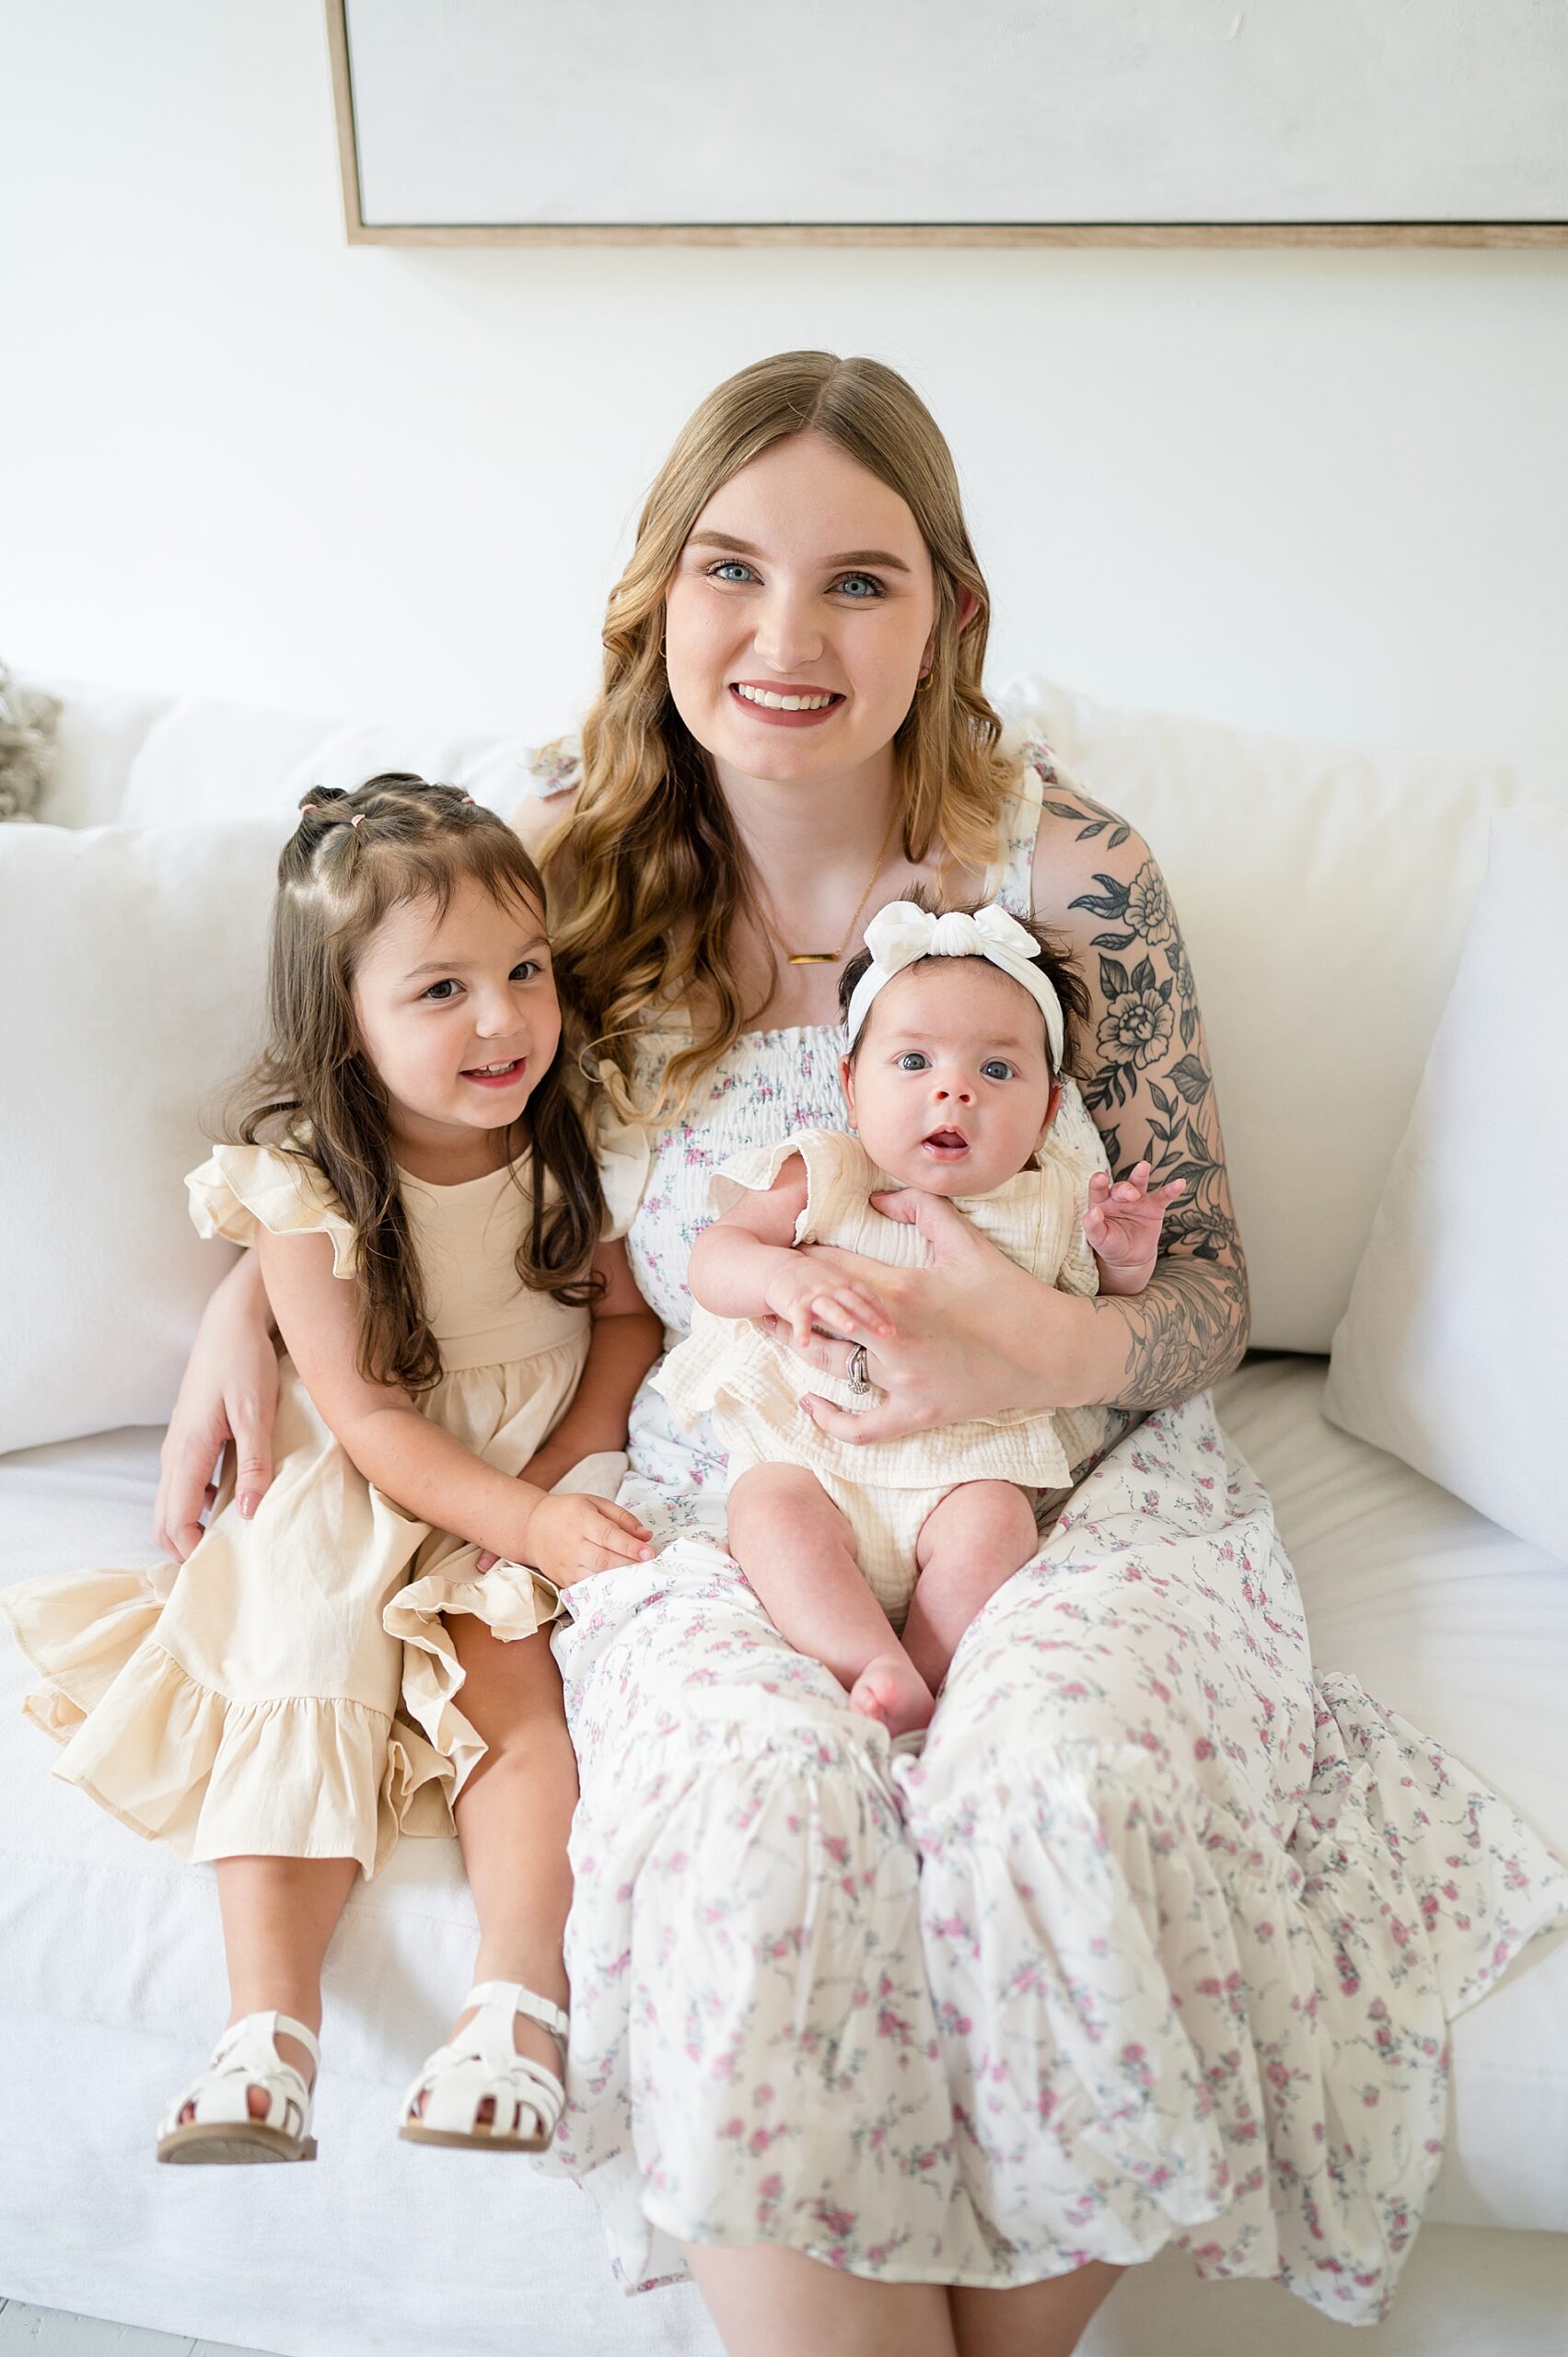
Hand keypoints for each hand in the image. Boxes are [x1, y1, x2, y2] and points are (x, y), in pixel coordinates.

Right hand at [153, 1271, 280, 1559]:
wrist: (231, 1323)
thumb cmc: (245, 1363)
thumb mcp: (258, 1413)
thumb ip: (255, 1464)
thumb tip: (250, 1514)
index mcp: (187, 1450)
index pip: (175, 1521)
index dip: (192, 1552)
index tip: (221, 1570)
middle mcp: (174, 1453)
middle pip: (164, 1520)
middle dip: (184, 1549)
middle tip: (221, 1569)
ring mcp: (178, 1446)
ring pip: (171, 1504)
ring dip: (189, 1529)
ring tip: (227, 1546)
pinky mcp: (189, 1438)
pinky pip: (182, 1486)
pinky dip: (194, 1507)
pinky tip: (228, 1509)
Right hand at [520, 1491, 653, 1586]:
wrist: (533, 1528)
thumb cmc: (570, 1513)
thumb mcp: (596, 1504)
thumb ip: (623, 1518)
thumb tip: (646, 1536)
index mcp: (581, 1520)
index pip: (608, 1536)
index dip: (630, 1546)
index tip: (650, 1552)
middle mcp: (572, 1545)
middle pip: (604, 1560)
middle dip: (629, 1564)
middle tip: (650, 1566)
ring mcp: (566, 1566)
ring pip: (596, 1577)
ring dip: (620, 1579)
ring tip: (639, 1577)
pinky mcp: (564, 1581)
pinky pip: (587, 1588)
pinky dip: (605, 1589)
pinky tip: (621, 1586)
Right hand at [763, 1247, 891, 1353]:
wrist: (780, 1268)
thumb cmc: (815, 1281)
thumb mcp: (840, 1283)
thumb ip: (859, 1298)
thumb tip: (885, 1319)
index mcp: (847, 1284)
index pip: (870, 1298)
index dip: (883, 1313)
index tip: (895, 1330)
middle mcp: (833, 1288)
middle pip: (855, 1303)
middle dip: (871, 1317)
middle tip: (887, 1334)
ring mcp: (814, 1296)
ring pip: (830, 1307)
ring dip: (841, 1317)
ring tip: (852, 1329)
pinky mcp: (795, 1304)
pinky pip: (799, 1318)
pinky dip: (801, 1330)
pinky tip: (805, 1343)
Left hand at [777, 1196, 1096, 1445]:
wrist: (1049, 1352)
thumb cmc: (1009, 1293)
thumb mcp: (966, 1241)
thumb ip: (920, 1209)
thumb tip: (875, 1198)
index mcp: (903, 1291)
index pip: (833, 1271)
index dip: (803, 1258)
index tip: (786, 1248)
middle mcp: (894, 1339)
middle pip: (816, 1318)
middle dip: (784, 1302)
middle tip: (763, 1289)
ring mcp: (904, 1382)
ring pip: (828, 1365)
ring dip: (793, 1346)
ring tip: (767, 1329)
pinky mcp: (917, 1415)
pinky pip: (862, 1428)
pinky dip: (830, 1420)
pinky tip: (809, 1403)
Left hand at [1082, 1162, 1184, 1279]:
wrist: (1129, 1259)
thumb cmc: (1109, 1245)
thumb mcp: (1098, 1239)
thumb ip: (1092, 1226)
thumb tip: (1093, 1212)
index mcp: (1101, 1202)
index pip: (1097, 1188)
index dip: (1098, 1181)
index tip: (1101, 1179)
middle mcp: (1118, 1197)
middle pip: (1121, 1187)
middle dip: (1125, 1189)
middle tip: (1132, 1195)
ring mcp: (1137, 1200)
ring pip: (1138, 1184)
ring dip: (1140, 1175)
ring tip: (1144, 1166)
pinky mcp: (1154, 1208)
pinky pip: (1163, 1197)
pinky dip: (1171, 1190)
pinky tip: (1180, 1183)